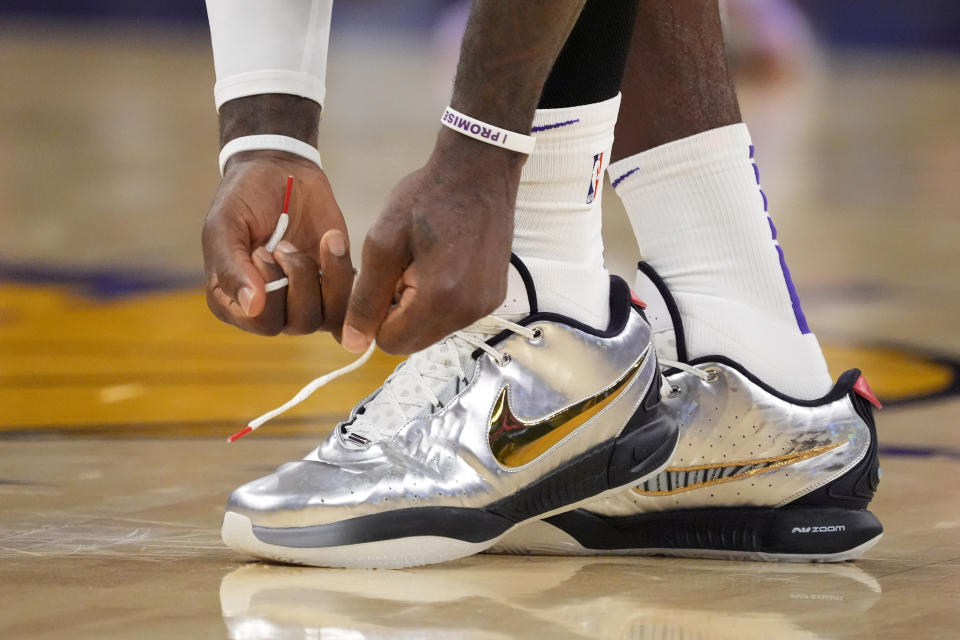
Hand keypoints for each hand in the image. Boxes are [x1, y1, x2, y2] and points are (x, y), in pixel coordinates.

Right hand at [202, 151, 353, 337]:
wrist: (277, 169)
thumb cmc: (243, 199)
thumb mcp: (224, 226)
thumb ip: (231, 266)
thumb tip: (252, 307)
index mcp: (235, 303)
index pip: (260, 323)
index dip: (268, 289)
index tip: (260, 250)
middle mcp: (271, 310)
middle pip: (297, 324)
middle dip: (296, 279)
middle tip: (282, 244)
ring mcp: (305, 300)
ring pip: (327, 318)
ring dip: (321, 275)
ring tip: (301, 242)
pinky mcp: (333, 284)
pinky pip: (349, 300)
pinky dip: (341, 270)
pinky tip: (330, 239)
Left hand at [342, 130, 524, 353]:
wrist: (479, 170)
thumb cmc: (426, 197)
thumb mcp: (383, 242)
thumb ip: (365, 298)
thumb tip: (352, 344)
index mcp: (440, 298)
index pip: (392, 343)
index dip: (376, 317)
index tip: (383, 280)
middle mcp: (468, 312)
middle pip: (414, 341)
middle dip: (398, 315)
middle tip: (402, 270)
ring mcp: (486, 306)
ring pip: (434, 331)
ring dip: (419, 308)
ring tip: (422, 265)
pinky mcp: (495, 297)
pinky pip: (455, 317)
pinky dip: (441, 301)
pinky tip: (443, 265)